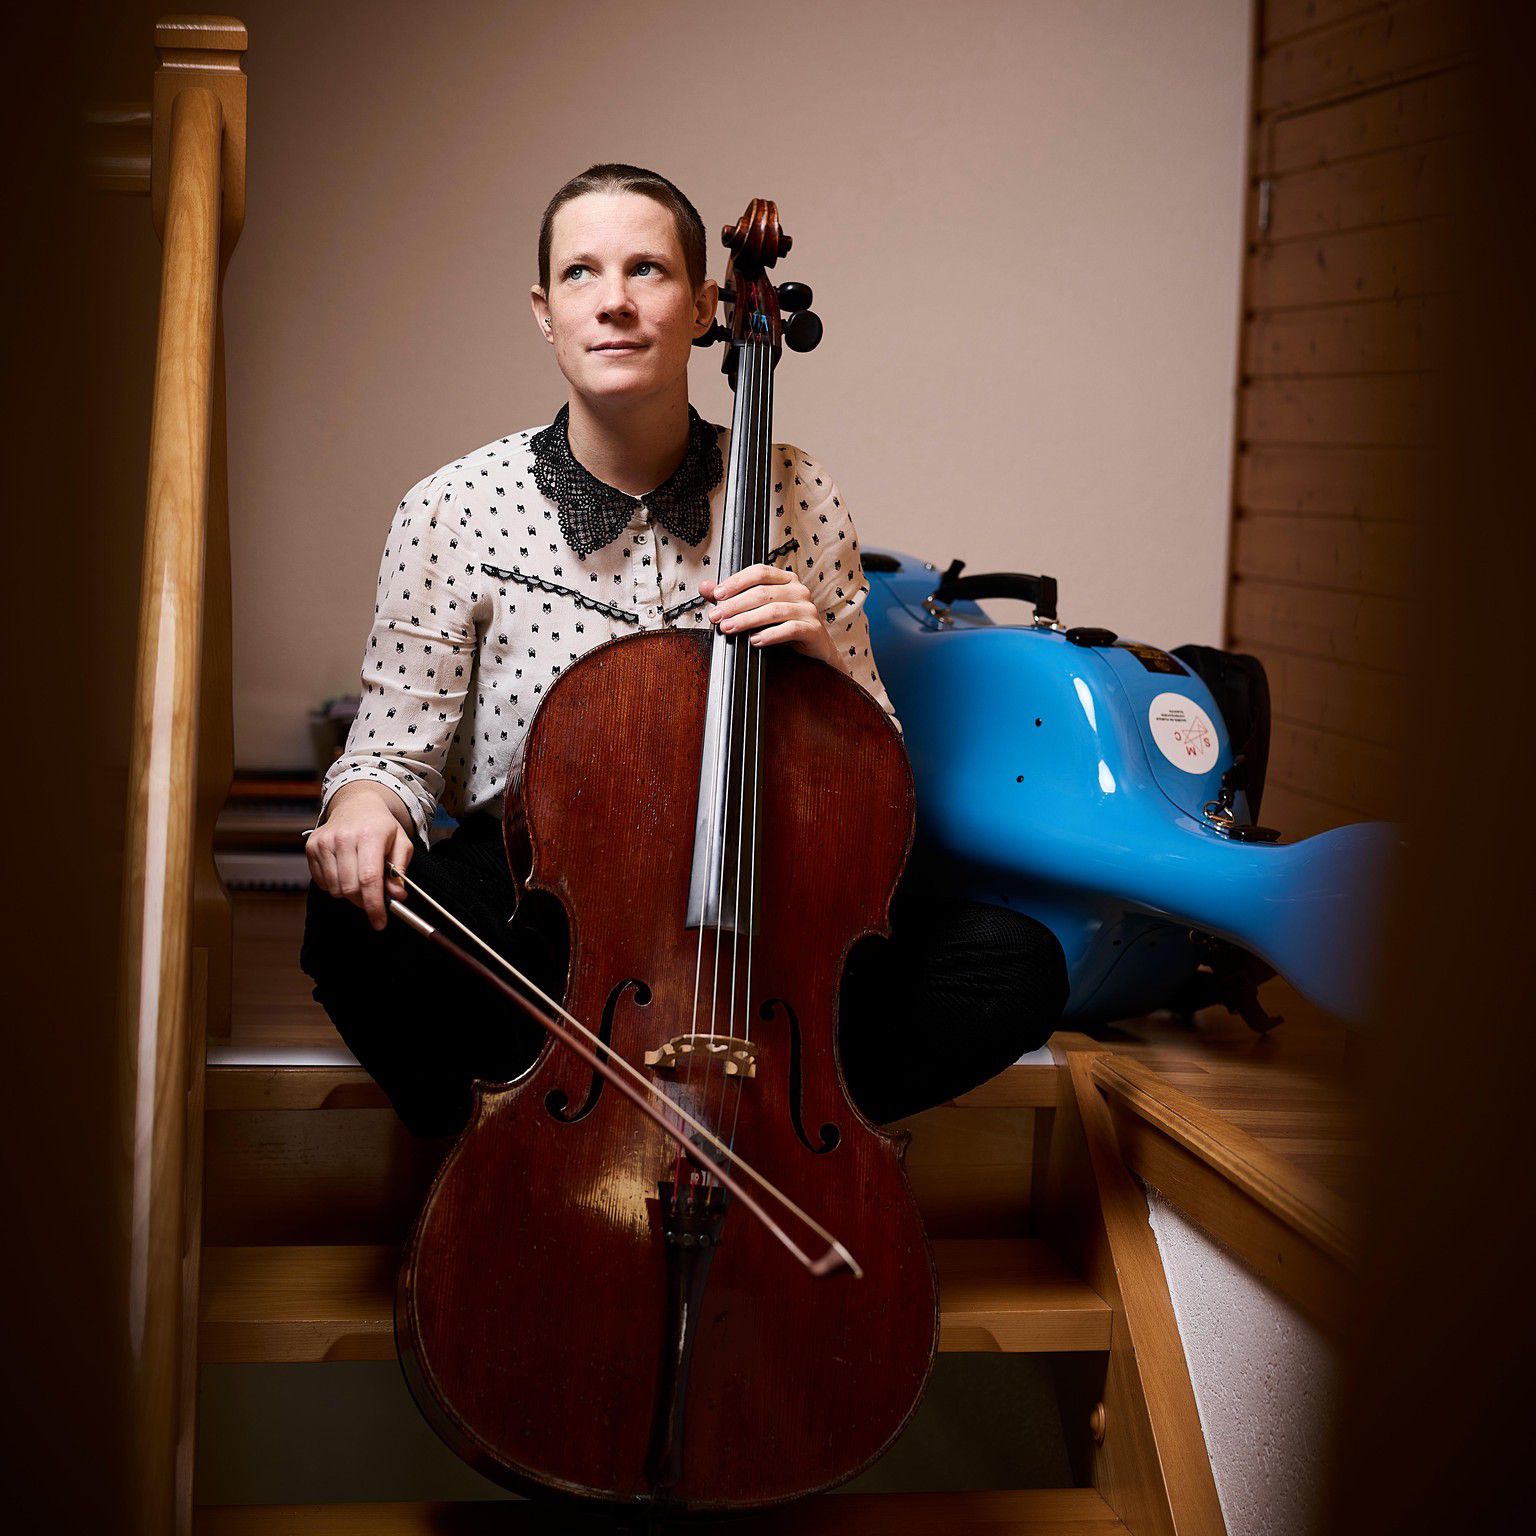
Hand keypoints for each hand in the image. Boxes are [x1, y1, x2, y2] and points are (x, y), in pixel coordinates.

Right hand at [306, 781, 415, 931]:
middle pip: (350, 888)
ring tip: (360, 880)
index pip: (369, 879)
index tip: (380, 922)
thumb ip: (400, 871)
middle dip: (364, 902)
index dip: (374, 905)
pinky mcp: (311, 847)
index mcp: (369, 835)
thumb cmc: (381, 827)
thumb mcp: (401, 844)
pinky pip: (322, 882)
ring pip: (335, 889)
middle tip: (374, 901)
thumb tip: (396, 896)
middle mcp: (344, 837)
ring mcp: (324, 842)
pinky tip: (345, 872)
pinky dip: (335, 885)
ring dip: (349, 894)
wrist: (356, 805)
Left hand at [701, 563, 837, 667]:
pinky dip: (769, 635)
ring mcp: (808, 608)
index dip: (736, 582)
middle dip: (735, 605)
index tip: (716, 594)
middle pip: (762, 592)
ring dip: (747, 620)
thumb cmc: (785, 625)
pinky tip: (754, 640)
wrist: (816, 647)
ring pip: (773, 610)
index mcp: (785, 579)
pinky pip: (789, 629)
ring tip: (729, 628)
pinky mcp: (813, 628)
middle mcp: (798, 590)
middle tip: (717, 616)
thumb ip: (732, 597)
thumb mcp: (757, 609)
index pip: (759, 572)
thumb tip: (705, 587)